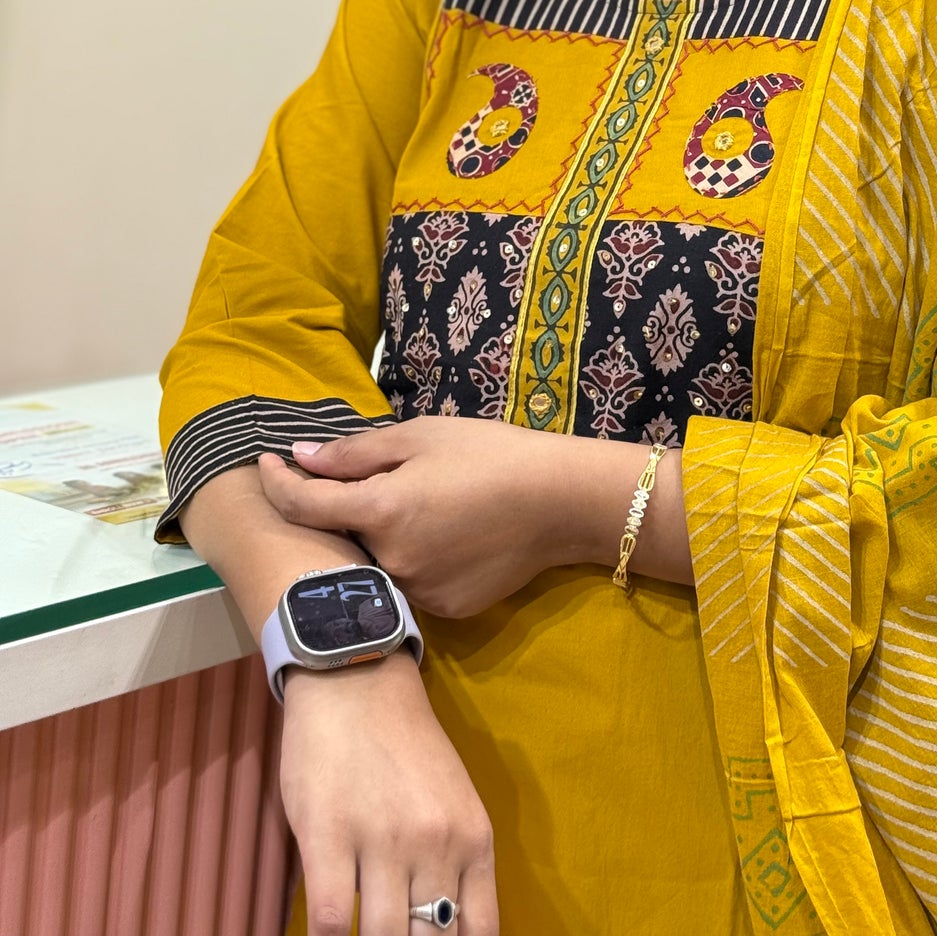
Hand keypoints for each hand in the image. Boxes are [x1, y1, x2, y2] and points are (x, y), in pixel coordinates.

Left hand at [257, 418, 608, 617]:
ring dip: (374, 541)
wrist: (559, 501)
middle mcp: (389, 563)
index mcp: (380, 512)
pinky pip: (408, 586)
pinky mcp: (445, 610)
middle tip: (351, 482)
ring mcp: (417, 593)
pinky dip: (410, 561)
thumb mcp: (421, 436)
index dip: (276, 482)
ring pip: (373, 566)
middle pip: (338, 540)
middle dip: (335, 513)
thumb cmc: (489, 454)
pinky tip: (441, 536)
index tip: (266, 463)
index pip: (302, 505)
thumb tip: (300, 458)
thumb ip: (354, 453)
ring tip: (408, 508)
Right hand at [281, 649, 495, 935]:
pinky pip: (332, 921)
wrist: (356, 680)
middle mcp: (437, 844)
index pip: (480, 931)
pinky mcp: (329, 838)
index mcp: (473, 837)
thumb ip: (455, 863)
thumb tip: (447, 929)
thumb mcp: (452, 799)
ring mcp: (384, 842)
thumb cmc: (403, 743)